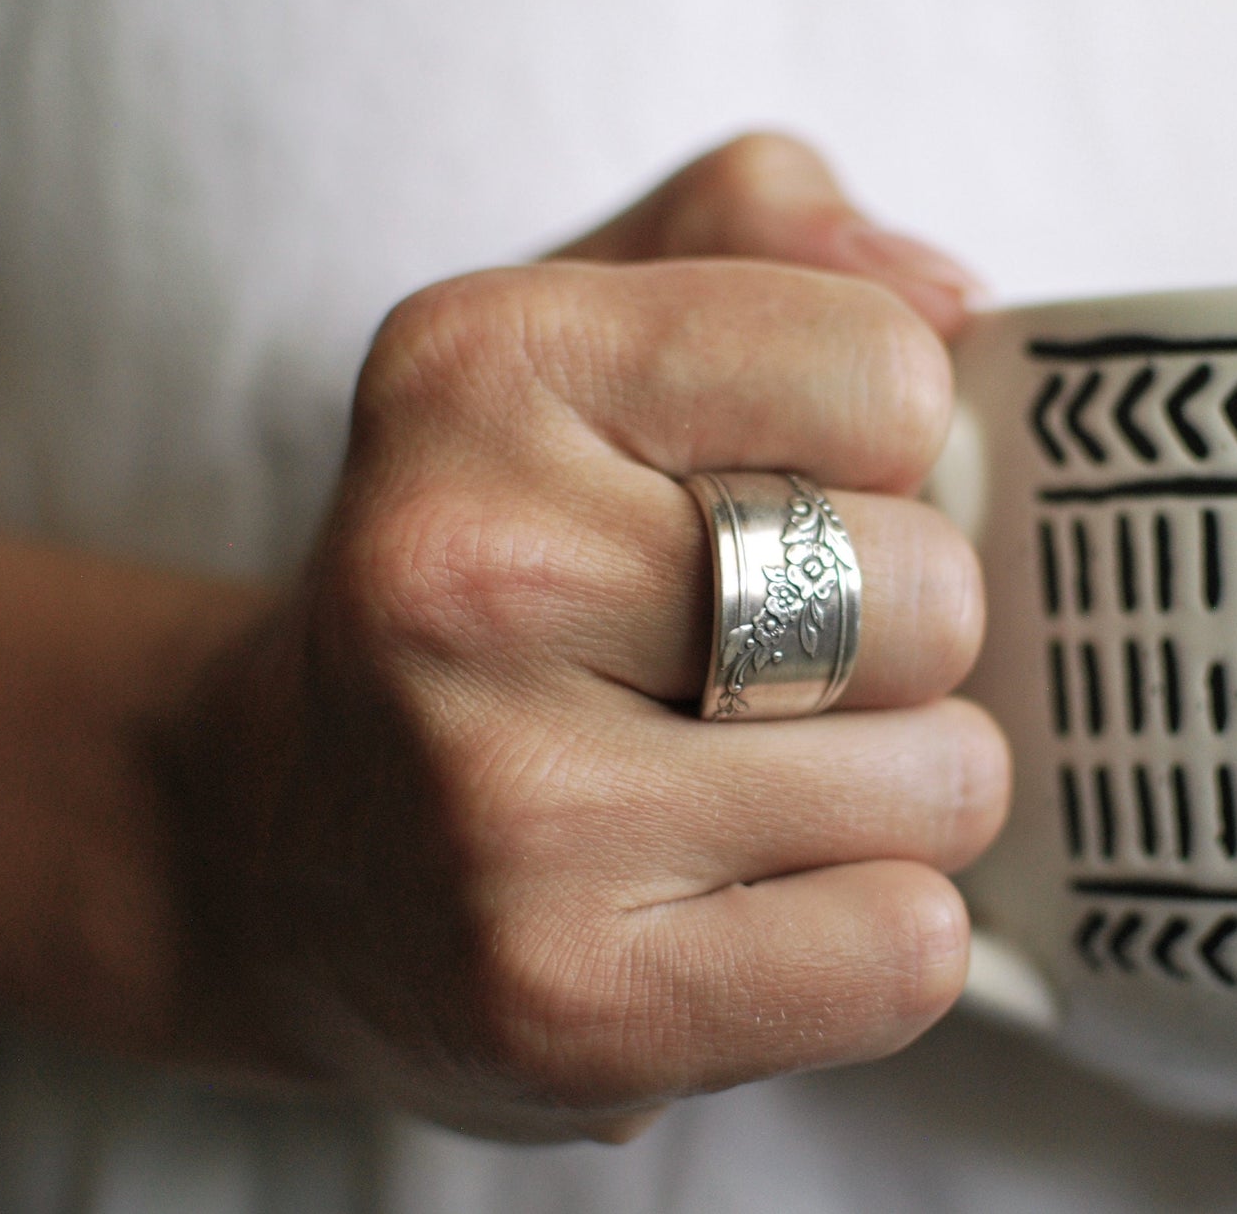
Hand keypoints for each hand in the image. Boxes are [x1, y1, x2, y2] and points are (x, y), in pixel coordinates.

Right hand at [158, 134, 1007, 1140]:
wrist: (281, 847)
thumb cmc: (487, 577)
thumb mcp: (574, 339)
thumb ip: (764, 232)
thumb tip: (955, 299)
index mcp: (482, 368)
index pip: (889, 373)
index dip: (882, 449)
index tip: (778, 497)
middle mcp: (470, 576)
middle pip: (930, 593)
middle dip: (891, 636)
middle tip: (763, 671)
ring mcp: (510, 808)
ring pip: (944, 781)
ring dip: (891, 793)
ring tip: (745, 791)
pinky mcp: (569, 1004)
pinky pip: (909, 949)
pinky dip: (876, 935)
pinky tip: (749, 907)